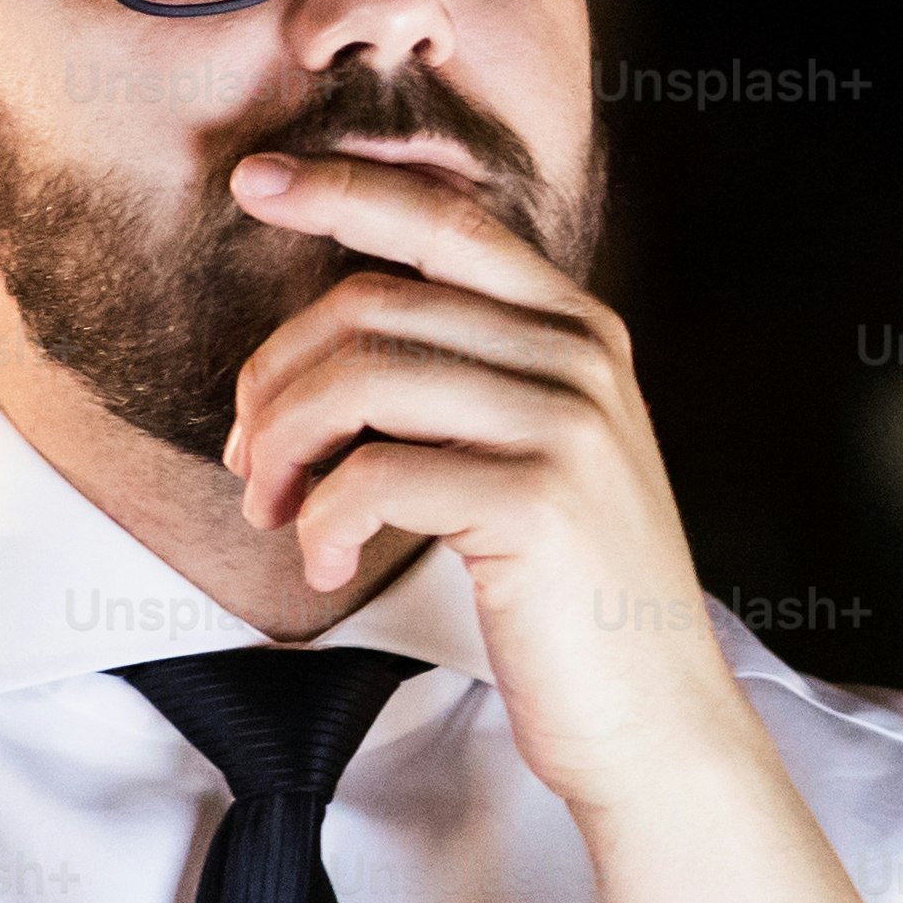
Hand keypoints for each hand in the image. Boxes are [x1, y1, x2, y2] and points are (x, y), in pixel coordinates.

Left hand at [218, 153, 758, 813]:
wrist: (653, 720)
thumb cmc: (570, 599)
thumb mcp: (536, 456)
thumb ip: (469, 376)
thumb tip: (328, 338)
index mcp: (580, 329)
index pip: (445, 220)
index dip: (342, 189)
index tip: (255, 182)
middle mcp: (581, 358)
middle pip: (373, 304)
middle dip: (276, 377)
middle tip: (249, 462)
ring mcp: (565, 425)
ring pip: (360, 378)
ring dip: (282, 448)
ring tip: (275, 513)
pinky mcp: (536, 501)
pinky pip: (372, 474)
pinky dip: (321, 521)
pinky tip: (326, 565)